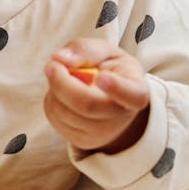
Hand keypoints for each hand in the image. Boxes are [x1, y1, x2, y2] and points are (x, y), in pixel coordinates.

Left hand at [44, 37, 150, 152]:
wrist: (109, 99)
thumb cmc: (110, 70)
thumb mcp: (106, 52)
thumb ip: (87, 49)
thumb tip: (60, 58)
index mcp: (136, 91)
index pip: (132, 95)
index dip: (117, 88)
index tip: (102, 77)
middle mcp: (121, 118)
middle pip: (87, 105)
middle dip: (62, 82)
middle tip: (52, 64)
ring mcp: (100, 134)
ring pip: (64, 111)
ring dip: (55, 88)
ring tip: (65, 76)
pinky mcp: (79, 140)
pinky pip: (54, 116)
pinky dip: (52, 98)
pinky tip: (63, 92)